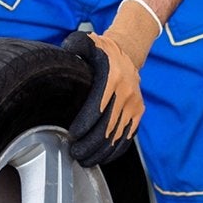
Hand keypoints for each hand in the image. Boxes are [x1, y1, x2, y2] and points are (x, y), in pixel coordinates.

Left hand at [63, 1, 159, 166]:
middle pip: (108, 126)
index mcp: (113, 77)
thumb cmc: (102, 52)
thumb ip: (75, 46)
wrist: (128, 54)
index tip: (73, 136)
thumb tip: (64, 54)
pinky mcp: (139, 113)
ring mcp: (134, 105)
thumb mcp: (88, 42)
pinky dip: (116, 150)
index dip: (85, 125)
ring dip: (102, 151)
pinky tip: (104, 157)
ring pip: (118, 135)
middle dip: (91, 144)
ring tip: (86, 160)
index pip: (98, 107)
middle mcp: (126, 93)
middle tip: (76, 153)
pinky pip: (128, 136)